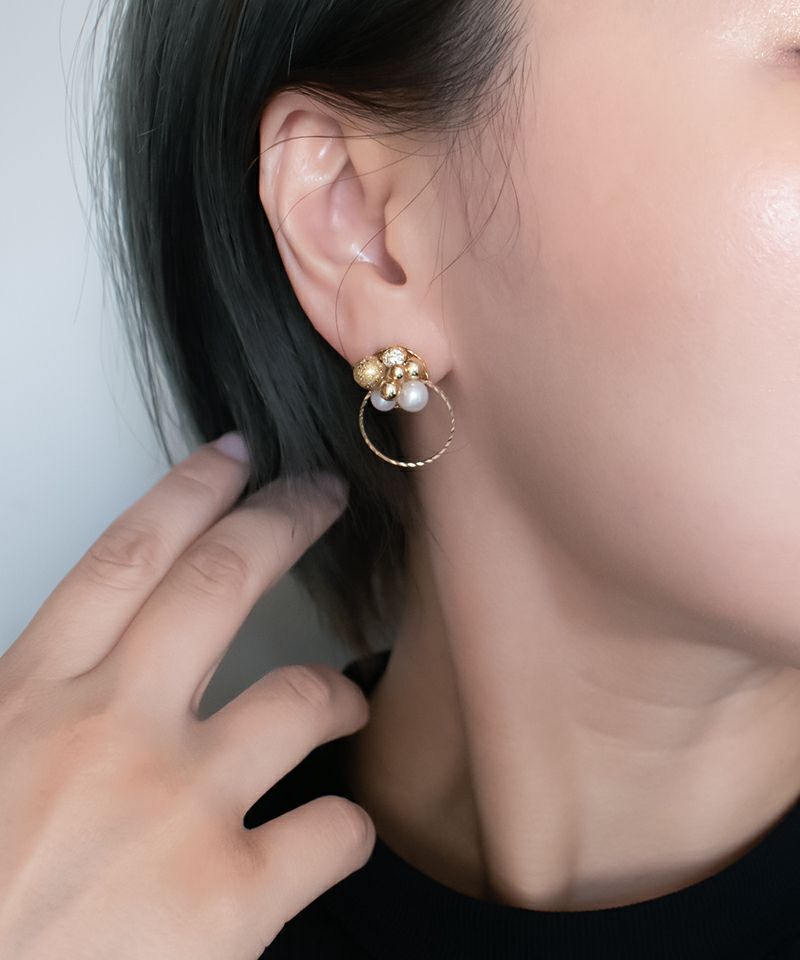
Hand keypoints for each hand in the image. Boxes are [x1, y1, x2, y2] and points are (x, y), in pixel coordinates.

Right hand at [0, 437, 374, 958]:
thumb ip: (27, 706)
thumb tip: (72, 668)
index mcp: (33, 701)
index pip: (125, 558)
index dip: (188, 493)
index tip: (232, 458)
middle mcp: (113, 733)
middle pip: (220, 584)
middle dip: (284, 522)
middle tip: (322, 497)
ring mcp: (179, 808)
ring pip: (300, 696)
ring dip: (336, 692)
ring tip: (343, 701)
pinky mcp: (229, 901)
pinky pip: (333, 830)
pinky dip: (346, 827)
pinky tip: (331, 834)